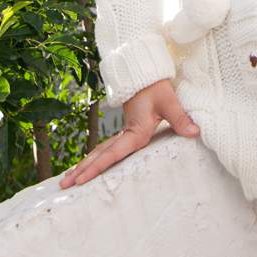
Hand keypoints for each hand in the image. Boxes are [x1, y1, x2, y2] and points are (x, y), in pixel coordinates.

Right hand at [57, 79, 199, 188]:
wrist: (147, 71)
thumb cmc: (156, 86)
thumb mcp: (169, 101)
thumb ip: (180, 118)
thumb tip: (194, 132)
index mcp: (134, 132)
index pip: (111, 154)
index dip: (96, 168)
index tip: (80, 180)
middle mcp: (126, 134)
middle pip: (99, 155)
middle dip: (81, 170)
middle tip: (63, 185)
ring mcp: (125, 131)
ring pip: (100, 151)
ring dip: (85, 164)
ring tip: (68, 179)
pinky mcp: (128, 129)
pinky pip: (108, 147)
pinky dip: (96, 158)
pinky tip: (91, 164)